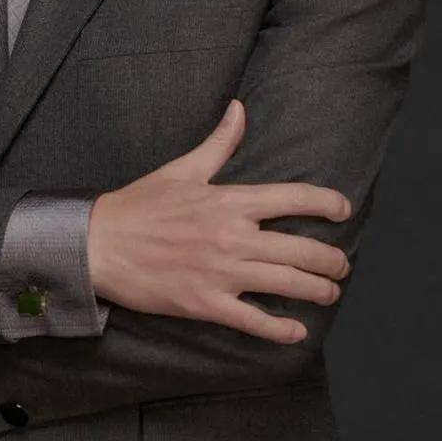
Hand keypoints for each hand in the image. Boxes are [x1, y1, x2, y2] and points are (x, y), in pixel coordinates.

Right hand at [86, 98, 351, 343]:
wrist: (98, 244)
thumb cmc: (138, 205)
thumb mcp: (182, 169)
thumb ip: (219, 142)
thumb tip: (239, 109)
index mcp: (229, 201)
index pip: (293, 197)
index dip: (326, 203)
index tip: (343, 209)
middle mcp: (232, 236)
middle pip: (300, 248)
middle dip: (330, 260)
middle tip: (341, 266)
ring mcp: (220, 272)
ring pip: (285, 284)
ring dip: (316, 291)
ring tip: (330, 293)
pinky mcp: (205, 303)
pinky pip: (252, 320)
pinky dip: (279, 329)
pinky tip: (296, 332)